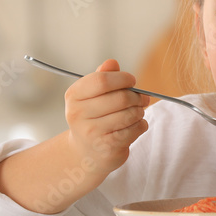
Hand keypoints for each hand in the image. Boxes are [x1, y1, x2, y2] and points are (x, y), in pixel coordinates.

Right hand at [63, 59, 149, 175]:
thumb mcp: (92, 95)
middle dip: (137, 97)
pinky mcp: (107, 147)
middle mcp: (78, 114)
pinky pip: (135, 129)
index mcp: (74, 96)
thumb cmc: (93, 117)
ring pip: (130, 114)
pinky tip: (134, 125)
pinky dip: (141, 125)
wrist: (86, 152)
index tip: (131, 80)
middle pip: (120, 98)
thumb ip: (103, 77)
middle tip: (141, 98)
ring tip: (136, 112)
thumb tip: (111, 63)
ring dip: (140, 111)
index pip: (102, 80)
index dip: (123, 78)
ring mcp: (92, 133)